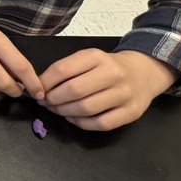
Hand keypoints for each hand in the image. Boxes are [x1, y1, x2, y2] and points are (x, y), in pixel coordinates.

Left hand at [40, 49, 176, 130]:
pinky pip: (100, 124)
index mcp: (97, 57)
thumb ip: (66, 69)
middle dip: (53, 99)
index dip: (45, 82)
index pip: (62, 70)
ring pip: (86, 109)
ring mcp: (124, 95)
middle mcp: (112, 74)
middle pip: (74, 90)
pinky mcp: (131, 113)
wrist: (144, 73)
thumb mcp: (88, 59)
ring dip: (64, 112)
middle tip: (45, 102)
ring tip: (56, 109)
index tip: (36, 90)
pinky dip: (81, 123)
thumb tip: (39, 85)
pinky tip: (73, 118)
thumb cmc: (108, 67)